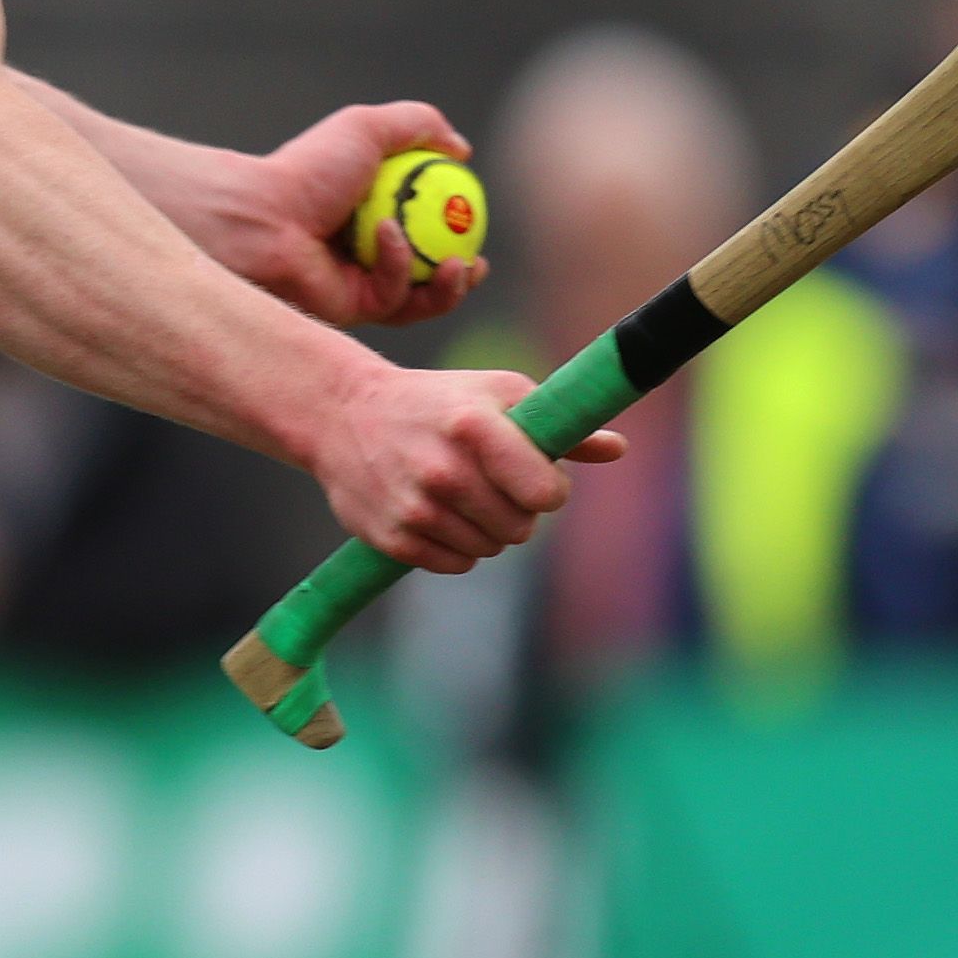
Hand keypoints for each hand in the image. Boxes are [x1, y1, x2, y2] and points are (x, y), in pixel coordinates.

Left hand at [185, 101, 486, 329]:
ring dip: (447, 286)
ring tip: (460, 263)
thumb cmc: (309, 169)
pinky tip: (388, 234)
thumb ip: (419, 125)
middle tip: (478, 263)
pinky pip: (395, 299)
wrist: (261, 215)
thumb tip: (461, 150)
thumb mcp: (367, 128)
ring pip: (419, 300)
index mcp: (372, 215)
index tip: (479, 219)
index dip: (459, 231)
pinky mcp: (352, 311)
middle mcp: (366, 254)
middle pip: (429, 277)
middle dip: (461, 279)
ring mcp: (359, 286)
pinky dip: (400, 266)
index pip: (426, 231)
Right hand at [312, 362, 624, 572]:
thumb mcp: (496, 393)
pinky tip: (437, 512)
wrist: (340, 412)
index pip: (547, 495)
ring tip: (460, 493)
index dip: (549, 488)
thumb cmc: (435, 400)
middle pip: (523, 529)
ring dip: (486, 529)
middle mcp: (443, 471)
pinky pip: (455, 564)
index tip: (534, 474)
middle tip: (491, 482)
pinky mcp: (392, 537)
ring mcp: (414, 508)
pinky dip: (455, 546)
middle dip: (517, 510)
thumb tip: (617, 449)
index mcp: (474, 427)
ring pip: (490, 549)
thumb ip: (559, 427)